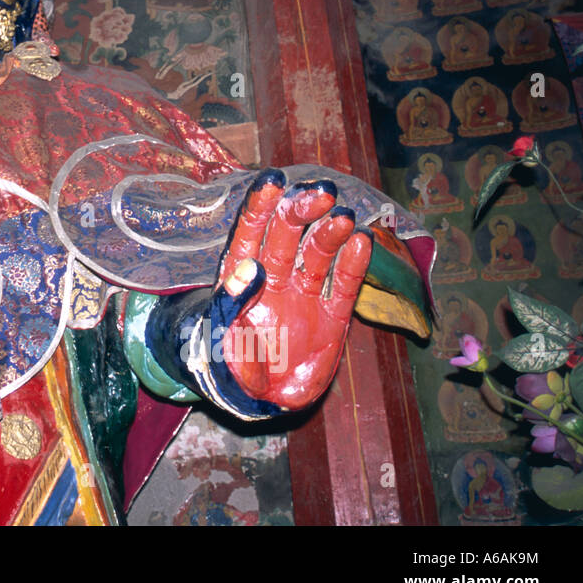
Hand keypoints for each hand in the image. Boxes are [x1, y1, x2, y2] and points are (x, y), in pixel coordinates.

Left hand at [214, 170, 371, 409]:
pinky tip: (361, 242)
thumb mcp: (220, 336)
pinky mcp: (331, 319)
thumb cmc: (229, 365)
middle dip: (301, 211)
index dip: (260, 207)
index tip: (272, 180)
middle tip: (320, 192)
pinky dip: (353, 265)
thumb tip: (249, 267)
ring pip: (317, 256)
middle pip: (288, 236)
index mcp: (241, 277)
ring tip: (343, 217)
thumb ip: (230, 303)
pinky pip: (342, 287)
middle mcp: (274, 279)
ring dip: (329, 234)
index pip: (250, 234)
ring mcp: (304, 296)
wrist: (258, 402)